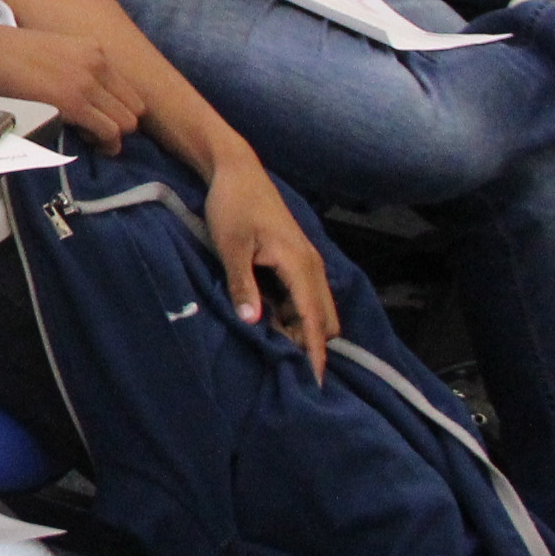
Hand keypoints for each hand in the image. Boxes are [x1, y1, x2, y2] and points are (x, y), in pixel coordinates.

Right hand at [0, 27, 139, 149]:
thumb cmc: (4, 50)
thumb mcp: (51, 49)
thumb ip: (70, 66)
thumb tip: (71, 89)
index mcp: (93, 48)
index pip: (128, 88)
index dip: (118, 108)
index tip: (99, 117)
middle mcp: (98, 63)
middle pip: (135, 107)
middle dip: (120, 124)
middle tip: (97, 133)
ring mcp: (88, 83)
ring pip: (127, 123)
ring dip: (112, 136)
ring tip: (91, 140)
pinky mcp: (74, 103)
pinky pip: (108, 131)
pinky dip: (103, 143)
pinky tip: (87, 142)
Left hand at [200, 158, 339, 382]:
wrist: (237, 171)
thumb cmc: (231, 206)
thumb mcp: (231, 247)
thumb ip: (242, 285)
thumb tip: (253, 323)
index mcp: (299, 265)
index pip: (313, 321)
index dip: (313, 353)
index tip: (315, 384)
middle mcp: (312, 266)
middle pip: (323, 320)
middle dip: (310, 346)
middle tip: (286, 370)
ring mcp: (307, 261)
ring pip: (316, 308)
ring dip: (302, 329)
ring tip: (276, 349)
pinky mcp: (297, 258)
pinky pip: (306, 296)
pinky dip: (296, 313)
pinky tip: (272, 321)